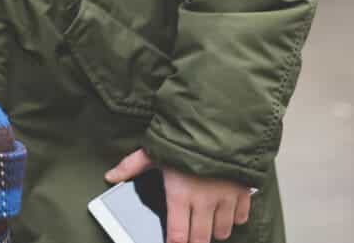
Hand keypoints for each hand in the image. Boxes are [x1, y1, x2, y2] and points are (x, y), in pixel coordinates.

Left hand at [106, 149, 251, 242]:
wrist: (219, 123)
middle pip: (201, 239)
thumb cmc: (183, 137)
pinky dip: (235, 218)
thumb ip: (131, 166)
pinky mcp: (244, 192)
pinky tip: (225, 211)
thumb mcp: (153, 151)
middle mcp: (205, 202)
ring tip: (205, 225)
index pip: (178, 235)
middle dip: (194, 242)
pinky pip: (242, 216)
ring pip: (223, 231)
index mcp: (180, 195)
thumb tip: (110, 177)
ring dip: (214, 232)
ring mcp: (227, 199)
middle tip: (188, 238)